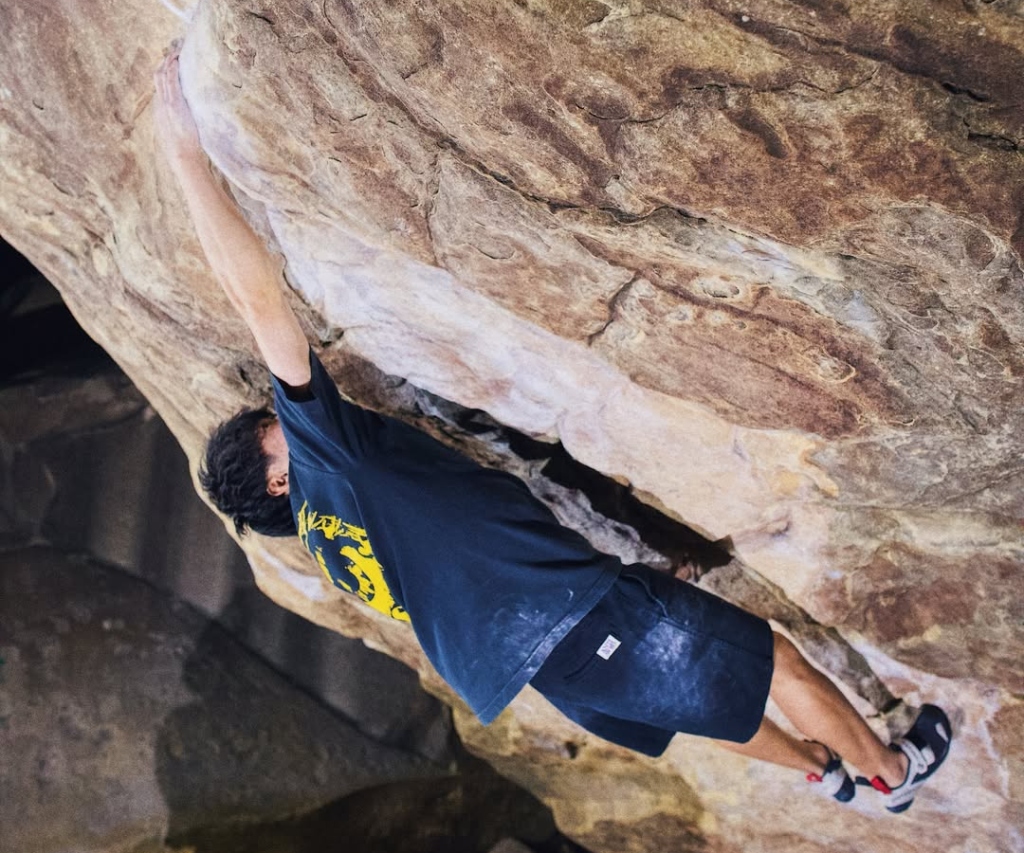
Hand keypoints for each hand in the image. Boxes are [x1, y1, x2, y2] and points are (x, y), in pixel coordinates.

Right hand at [153, 40, 202, 162]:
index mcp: (161, 110)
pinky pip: (170, 81)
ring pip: (161, 75)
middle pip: (158, 75)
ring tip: (176, 49)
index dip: (164, 71)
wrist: (181, 156)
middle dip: (164, 61)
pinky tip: (177, 59)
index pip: (160, 85)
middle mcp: (160, 104)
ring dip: (168, 60)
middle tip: (174, 49)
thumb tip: (189, 121)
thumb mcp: (179, 132)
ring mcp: (165, 103)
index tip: (171, 62)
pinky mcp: (173, 104)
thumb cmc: (184, 148)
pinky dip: (172, 68)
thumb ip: (180, 123)